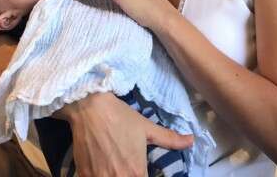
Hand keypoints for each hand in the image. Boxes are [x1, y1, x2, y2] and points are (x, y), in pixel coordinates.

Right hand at [58, 93, 192, 176]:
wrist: (90, 107)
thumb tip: (192, 140)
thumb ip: (170, 139)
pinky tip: (103, 169)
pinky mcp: (83, 175)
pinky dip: (99, 176)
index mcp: (136, 172)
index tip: (141, 171)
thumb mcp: (146, 127)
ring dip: (115, 176)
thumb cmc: (120, 116)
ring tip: (116, 167)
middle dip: (129, 176)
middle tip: (128, 168)